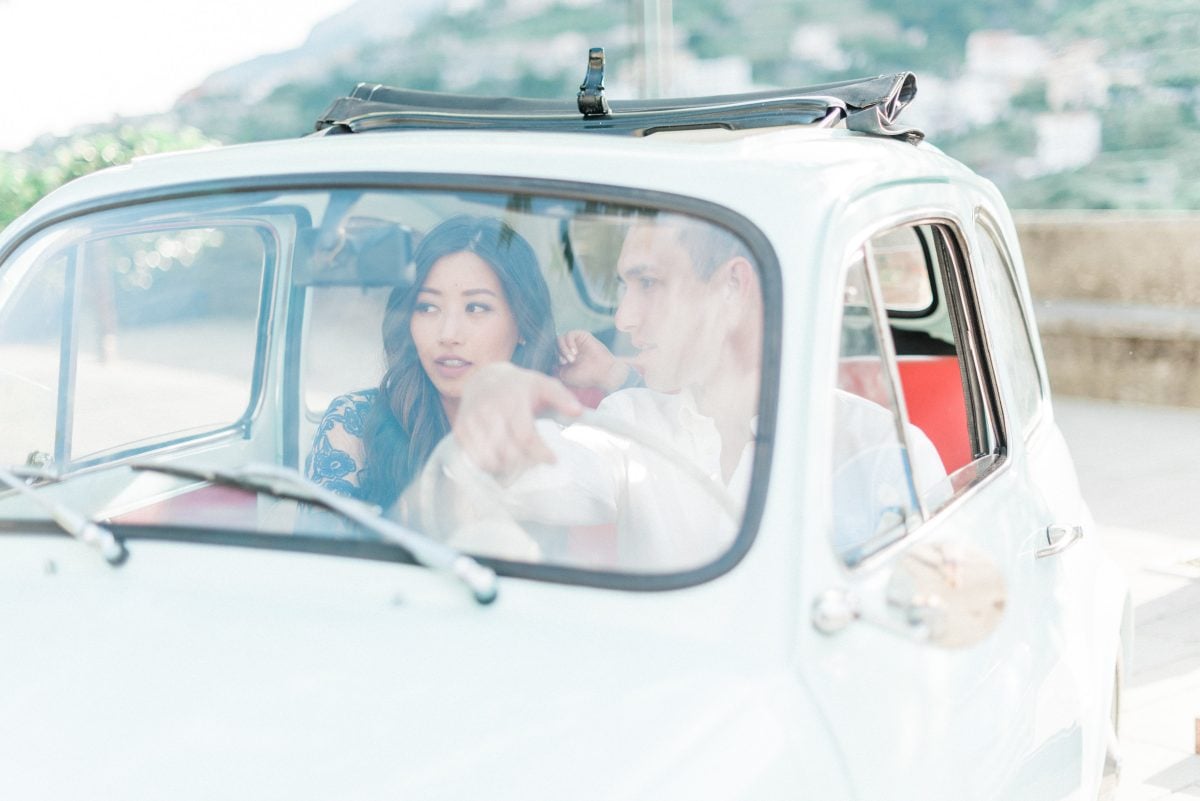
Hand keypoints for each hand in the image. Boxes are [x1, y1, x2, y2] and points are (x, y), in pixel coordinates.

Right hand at [453, 362, 582, 477]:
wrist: (484, 379)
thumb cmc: (520, 386)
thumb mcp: (544, 384)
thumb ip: (562, 397)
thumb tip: (578, 411)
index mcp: (511, 399)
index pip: (526, 437)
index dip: (540, 453)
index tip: (553, 460)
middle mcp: (489, 409)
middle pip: (507, 452)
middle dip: (524, 462)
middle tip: (533, 461)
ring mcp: (472, 420)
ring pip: (489, 459)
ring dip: (506, 467)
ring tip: (517, 461)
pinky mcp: (460, 429)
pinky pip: (474, 458)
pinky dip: (488, 465)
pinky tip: (500, 459)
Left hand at [557, 330, 632, 391]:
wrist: (603, 373)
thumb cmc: (586, 377)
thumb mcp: (565, 376)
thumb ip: (555, 367)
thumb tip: (549, 360)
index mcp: (565, 359)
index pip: (552, 352)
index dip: (553, 357)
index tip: (561, 366)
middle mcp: (570, 349)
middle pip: (554, 345)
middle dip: (558, 354)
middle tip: (566, 362)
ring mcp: (576, 342)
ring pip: (560, 339)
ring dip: (563, 349)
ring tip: (571, 359)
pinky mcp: (583, 336)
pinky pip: (569, 334)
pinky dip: (569, 343)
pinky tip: (575, 352)